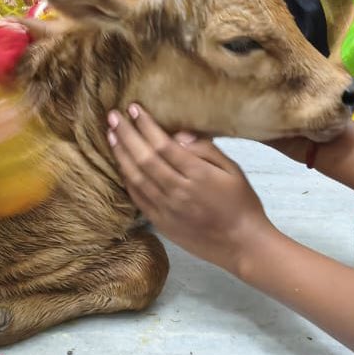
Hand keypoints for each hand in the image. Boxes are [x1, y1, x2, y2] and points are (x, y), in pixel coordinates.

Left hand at [107, 104, 275, 271]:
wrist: (242, 245)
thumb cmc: (241, 203)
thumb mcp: (233, 170)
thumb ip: (206, 149)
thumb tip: (179, 135)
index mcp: (198, 175)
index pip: (163, 144)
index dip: (146, 125)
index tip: (134, 108)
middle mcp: (179, 191)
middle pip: (144, 158)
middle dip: (126, 134)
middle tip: (113, 116)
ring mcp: (167, 209)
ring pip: (136, 177)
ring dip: (121, 155)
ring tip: (111, 136)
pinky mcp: (161, 223)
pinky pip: (137, 198)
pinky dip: (127, 179)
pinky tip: (120, 165)